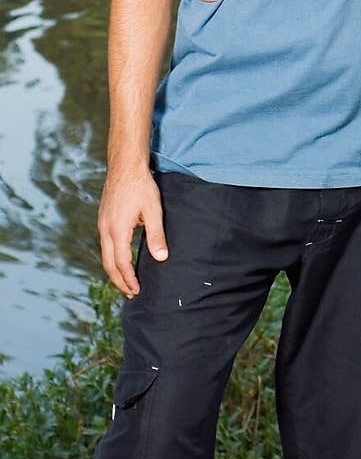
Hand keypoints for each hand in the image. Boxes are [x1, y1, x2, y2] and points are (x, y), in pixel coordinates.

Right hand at [98, 167, 166, 296]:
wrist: (125, 165)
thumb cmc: (141, 186)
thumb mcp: (153, 210)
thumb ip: (156, 235)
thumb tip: (161, 258)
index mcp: (117, 230)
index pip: (121, 263)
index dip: (129, 279)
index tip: (137, 291)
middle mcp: (105, 229)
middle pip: (108, 264)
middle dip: (119, 281)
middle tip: (131, 294)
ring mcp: (102, 224)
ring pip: (105, 255)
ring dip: (114, 271)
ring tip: (125, 282)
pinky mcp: (103, 218)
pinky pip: (105, 245)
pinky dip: (111, 258)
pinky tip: (120, 259)